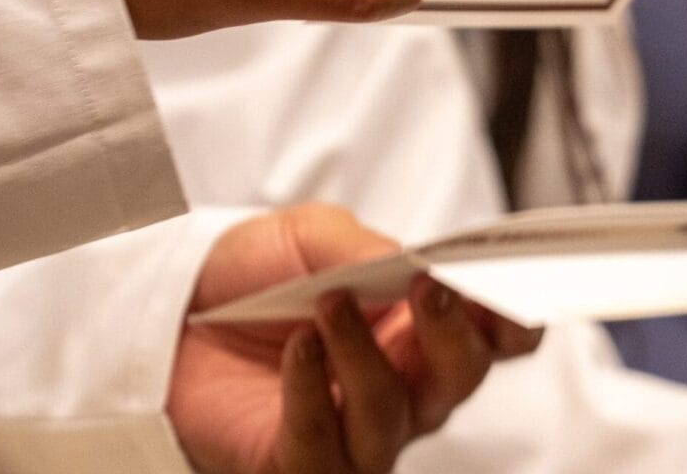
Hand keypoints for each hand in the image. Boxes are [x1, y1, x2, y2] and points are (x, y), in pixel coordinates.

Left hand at [166, 204, 541, 473]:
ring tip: (329, 306)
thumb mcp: (313, 235)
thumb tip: (421, 263)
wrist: (174, 306)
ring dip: (366, 356)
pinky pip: (323, 445)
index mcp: (416, 327)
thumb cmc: (254, 272)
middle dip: (454, 334)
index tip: (504, 282)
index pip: (494, 336)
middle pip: (460, 378)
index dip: (512, 316)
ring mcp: (353, 430)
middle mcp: (399, 384)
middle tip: (428, 288)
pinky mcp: (300, 464)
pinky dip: (313, 393)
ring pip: (391, 414)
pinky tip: (297, 350)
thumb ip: (370, 248)